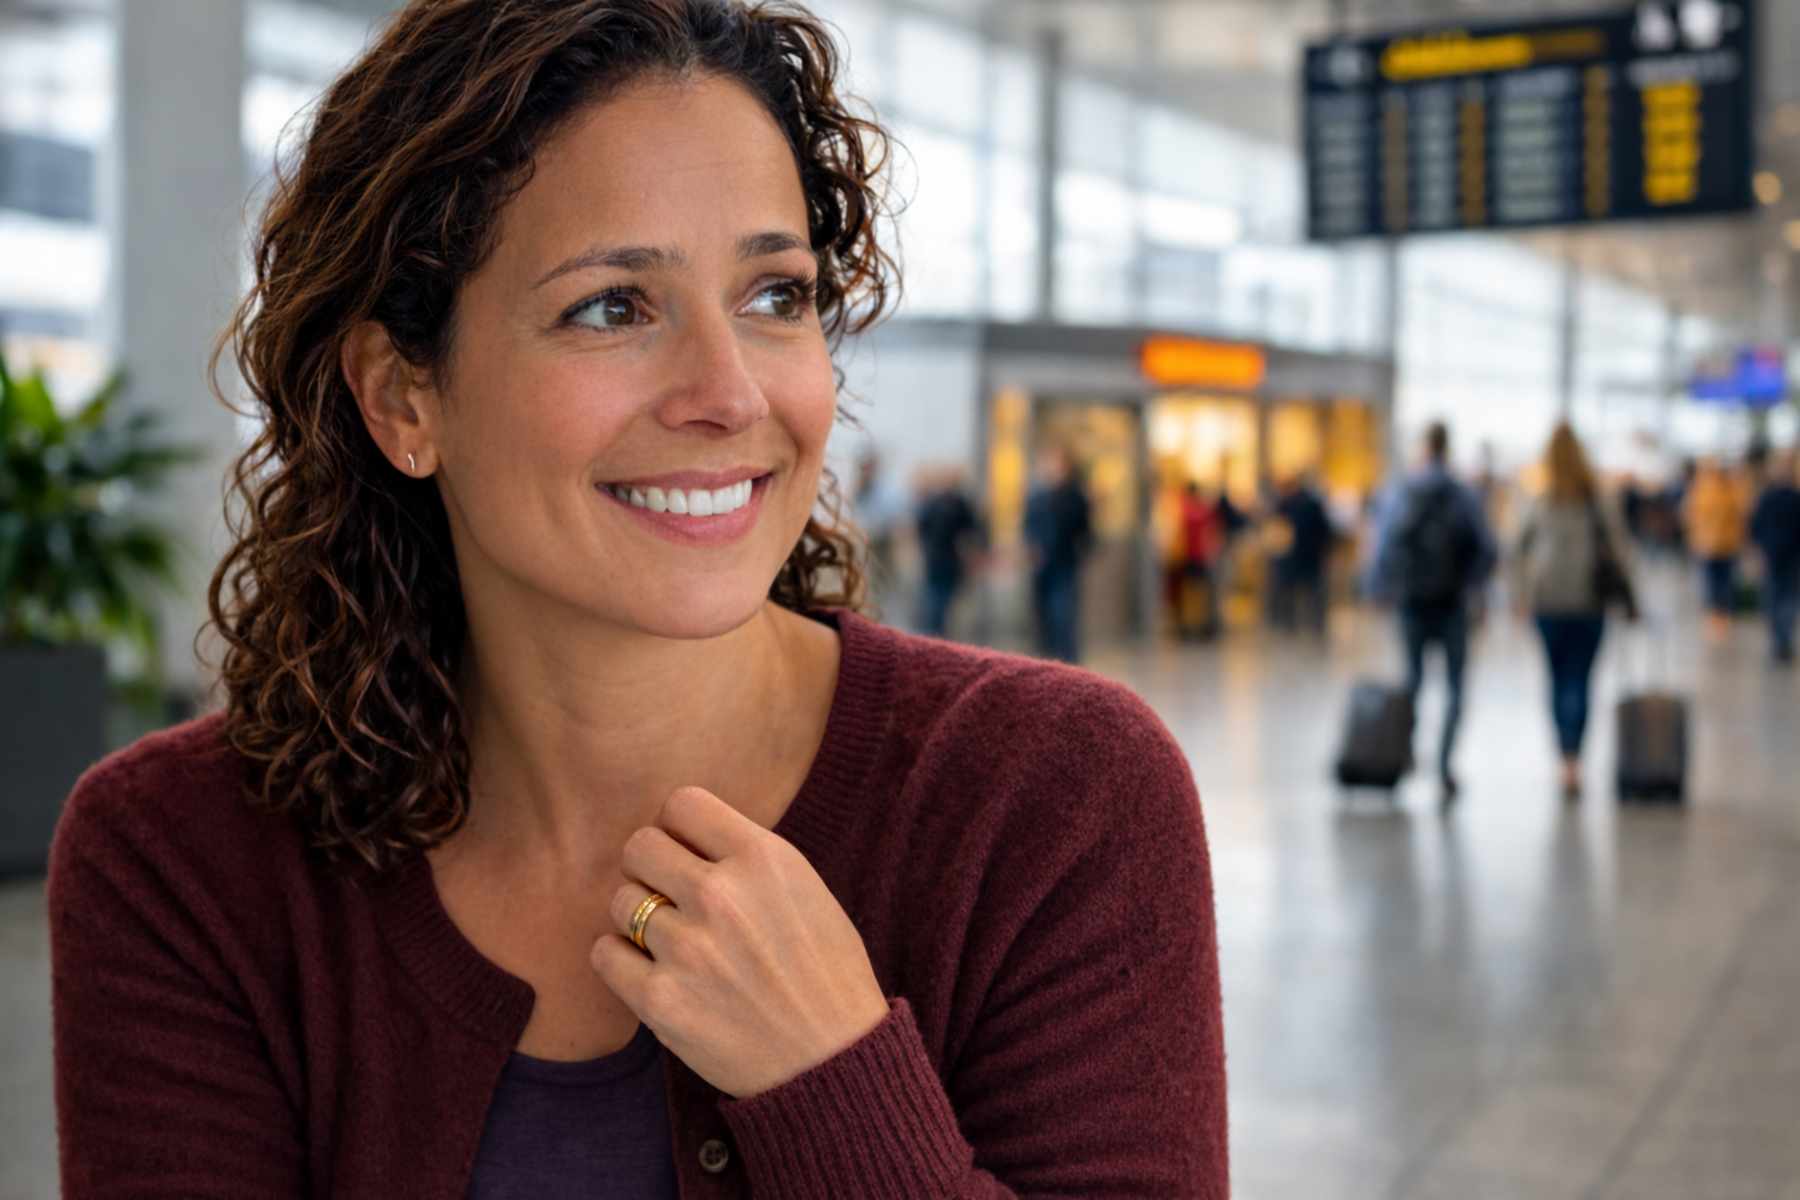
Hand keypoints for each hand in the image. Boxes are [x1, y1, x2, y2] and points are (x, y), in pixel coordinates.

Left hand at [591, 786, 890, 1099]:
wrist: (834, 1061)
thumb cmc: (825, 973)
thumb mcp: (806, 889)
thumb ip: (747, 857)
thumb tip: (684, 837)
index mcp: (764, 858)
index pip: (682, 803)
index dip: (681, 829)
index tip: (689, 853)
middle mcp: (722, 895)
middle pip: (640, 845)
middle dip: (653, 869)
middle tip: (673, 898)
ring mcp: (688, 948)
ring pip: (621, 901)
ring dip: (638, 919)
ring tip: (672, 943)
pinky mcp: (660, 1000)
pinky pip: (604, 953)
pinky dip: (621, 961)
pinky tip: (651, 972)